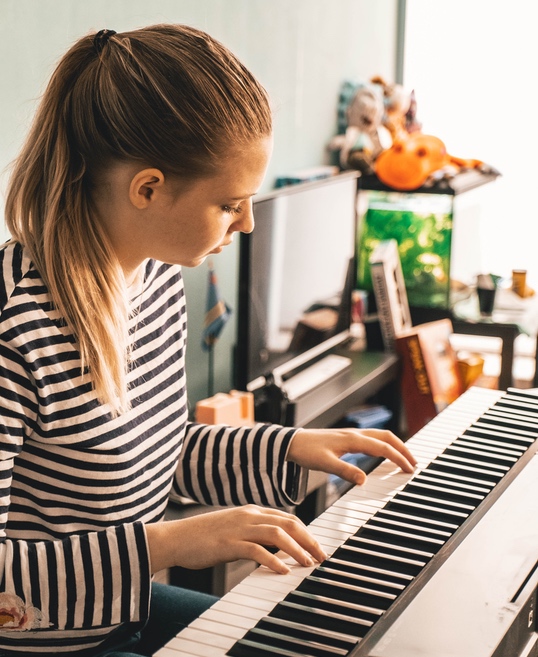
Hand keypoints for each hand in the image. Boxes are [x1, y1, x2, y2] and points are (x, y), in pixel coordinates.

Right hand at [146, 505, 327, 574]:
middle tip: (321, 556)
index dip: (306, 532)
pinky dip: (273, 559)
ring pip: (277, 534)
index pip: (287, 518)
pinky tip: (283, 570)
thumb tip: (276, 547)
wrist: (177, 538)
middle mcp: (249, 516)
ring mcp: (239, 528)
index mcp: (252, 511)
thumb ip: (254, 533)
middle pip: (288, 523)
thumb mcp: (234, 529)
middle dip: (308, 539)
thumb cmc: (204, 537)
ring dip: (296, 549)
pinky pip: (256, 550)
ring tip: (307, 563)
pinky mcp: (229, 543)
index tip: (317, 547)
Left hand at [286, 427, 416, 485]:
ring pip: (380, 436)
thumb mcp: (325, 464)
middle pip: (386, 437)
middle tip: (414, 463)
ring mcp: (351, 435)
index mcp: (352, 440)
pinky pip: (372, 438)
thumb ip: (345, 471)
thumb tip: (364, 481)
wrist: (291, 442)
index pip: (383, 447)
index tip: (409, 469)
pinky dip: (384, 444)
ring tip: (404, 458)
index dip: (398, 458)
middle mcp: (355, 434)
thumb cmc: (307, 451)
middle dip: (403, 449)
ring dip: (395, 445)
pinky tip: (383, 453)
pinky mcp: (347, 438)